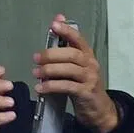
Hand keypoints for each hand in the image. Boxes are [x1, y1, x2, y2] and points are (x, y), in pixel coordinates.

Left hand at [32, 15, 119, 132]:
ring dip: (49, 70)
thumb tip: (56, 25)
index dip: (67, 31)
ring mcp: (90, 78)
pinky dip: (51, 86)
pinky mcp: (85, 92)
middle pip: (72, 54)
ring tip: (35, 72)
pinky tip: (40, 87)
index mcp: (87, 55)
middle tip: (36, 58)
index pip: (78, 39)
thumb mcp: (75, 67)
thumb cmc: (82, 84)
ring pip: (70, 70)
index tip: (54, 24)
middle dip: (52, 54)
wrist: (98, 108)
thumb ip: (64, 50)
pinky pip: (67, 87)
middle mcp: (90, 64)